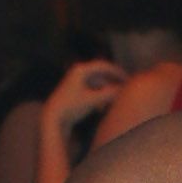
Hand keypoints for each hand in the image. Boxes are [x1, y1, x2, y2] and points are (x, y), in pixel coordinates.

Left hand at [39, 56, 128, 174]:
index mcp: (80, 70)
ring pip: (96, 83)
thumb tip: (124, 90)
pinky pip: (91, 90)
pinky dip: (98, 96)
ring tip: (114, 100)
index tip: (128, 78)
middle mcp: (77, 72)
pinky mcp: (74, 90)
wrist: (53, 117)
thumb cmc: (72, 107)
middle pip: (101, 74)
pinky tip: (101, 109)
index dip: (117, 71)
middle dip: (113, 81)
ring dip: (106, 91)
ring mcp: (75, 81)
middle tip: (126, 87)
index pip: (103, 65)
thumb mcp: (93, 100)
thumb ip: (109, 94)